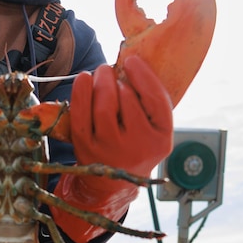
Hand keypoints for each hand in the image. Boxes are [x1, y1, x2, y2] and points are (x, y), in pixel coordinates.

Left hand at [51, 54, 172, 242]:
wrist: (114, 181)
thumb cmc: (136, 143)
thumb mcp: (154, 129)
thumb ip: (152, 102)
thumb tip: (133, 63)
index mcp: (161, 139)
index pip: (156, 100)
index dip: (143, 76)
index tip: (132, 61)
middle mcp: (138, 146)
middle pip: (127, 100)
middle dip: (116, 77)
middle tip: (109, 69)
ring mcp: (110, 148)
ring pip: (104, 106)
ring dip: (100, 82)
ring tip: (100, 73)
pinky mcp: (86, 148)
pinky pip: (81, 115)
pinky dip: (80, 92)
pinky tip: (83, 78)